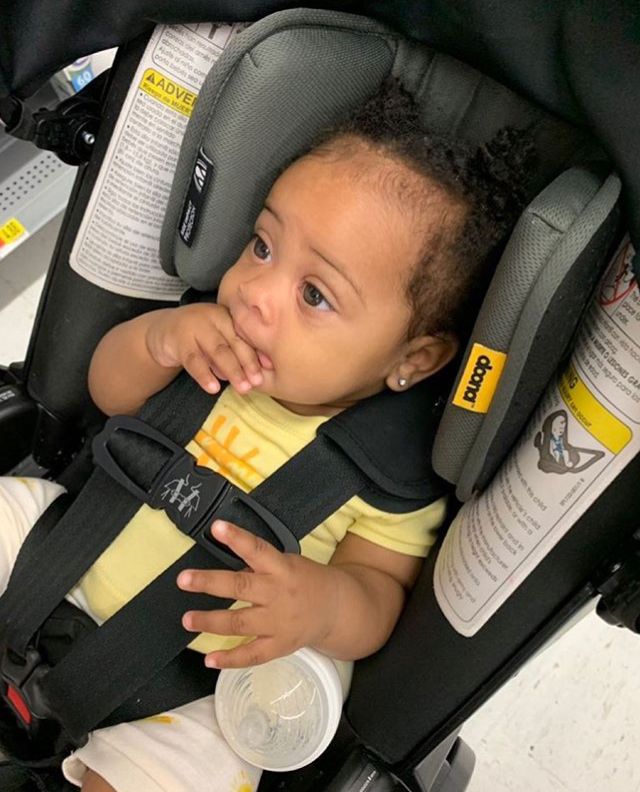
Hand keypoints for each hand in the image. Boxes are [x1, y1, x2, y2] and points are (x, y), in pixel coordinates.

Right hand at [145, 303, 271, 394]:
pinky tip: (213, 388)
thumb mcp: (220, 340)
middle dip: (247, 364)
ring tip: (242, 388)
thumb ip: (237, 351)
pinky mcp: (178, 340)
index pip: (245, 335)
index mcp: (227, 315)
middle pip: (234, 342)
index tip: (270, 370)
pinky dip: (204, 375)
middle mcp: (213, 316)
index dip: (257, 354)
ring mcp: (194, 326)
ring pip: (217, 350)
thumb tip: (264, 368)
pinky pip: (193, 360)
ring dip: (232, 370)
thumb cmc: (200, 338)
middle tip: (257, 383)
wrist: (163, 331)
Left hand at [177, 520, 339, 667]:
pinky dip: (230, 659)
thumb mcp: (287, 563)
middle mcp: (278, 593)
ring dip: (210, 621)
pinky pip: (252, 655)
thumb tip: (225, 562)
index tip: (217, 527)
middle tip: (183, 579)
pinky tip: (210, 659)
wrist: (336, 608)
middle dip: (209, 583)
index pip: (257, 549)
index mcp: (281, 568)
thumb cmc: (304, 580)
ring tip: (187, 619)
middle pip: (241, 587)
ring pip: (240, 623)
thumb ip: (259, 565)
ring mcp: (278, 622)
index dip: (237, 538)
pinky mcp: (279, 645)